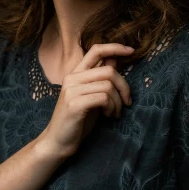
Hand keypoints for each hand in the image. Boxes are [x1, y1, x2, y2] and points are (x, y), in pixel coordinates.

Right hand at [38, 43, 133, 158]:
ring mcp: (72, 90)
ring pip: (108, 85)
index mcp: (76, 73)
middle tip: (127, 102)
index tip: (131, 51)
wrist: (58, 142)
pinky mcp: (75, 104)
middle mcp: (72, 78)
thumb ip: (100, 78)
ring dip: (118, 101)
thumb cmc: (77, 120)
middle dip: (124, 86)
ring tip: (115, 113)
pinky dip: (112, 107)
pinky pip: (103, 97)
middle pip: (109, 70)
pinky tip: (109, 116)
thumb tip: (115, 60)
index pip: (96, 50)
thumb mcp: (91, 95)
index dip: (115, 47)